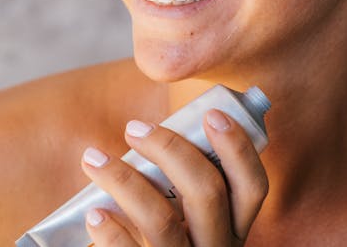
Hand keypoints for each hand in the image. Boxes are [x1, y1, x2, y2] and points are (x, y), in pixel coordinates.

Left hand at [81, 108, 268, 245]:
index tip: (211, 113)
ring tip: (94, 158)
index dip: (238, 147)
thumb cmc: (159, 239)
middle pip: (208, 193)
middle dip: (170, 149)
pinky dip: (110, 230)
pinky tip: (93, 212)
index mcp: (233, 226)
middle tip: (134, 127)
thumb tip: (151, 129)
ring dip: (125, 180)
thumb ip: (181, 181)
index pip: (253, 186)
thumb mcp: (185, 216)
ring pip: (163, 221)